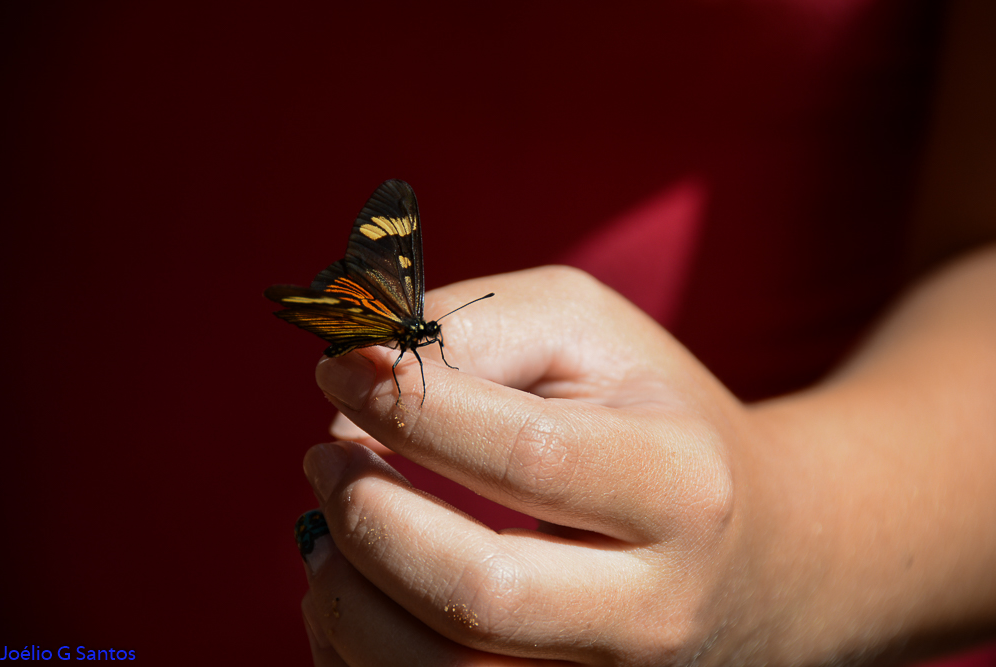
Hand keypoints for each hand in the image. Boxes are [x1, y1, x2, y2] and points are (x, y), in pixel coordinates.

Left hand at [298, 266, 759, 664]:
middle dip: (368, 519)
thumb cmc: (655, 420)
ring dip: (346, 597)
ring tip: (327, 526)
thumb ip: (482, 326)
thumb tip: (365, 377)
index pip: (527, 455)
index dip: (409, 407)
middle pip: (481, 594)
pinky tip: (357, 590)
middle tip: (326, 459)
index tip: (341, 369)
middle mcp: (654, 607)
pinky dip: (358, 653)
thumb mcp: (590, 333)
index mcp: (679, 485)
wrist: (750, 549)